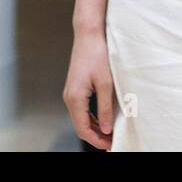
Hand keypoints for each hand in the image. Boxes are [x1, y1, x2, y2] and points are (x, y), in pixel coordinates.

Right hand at [63, 28, 114, 148]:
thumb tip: (106, 129)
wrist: (88, 35)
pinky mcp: (75, 88)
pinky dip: (91, 118)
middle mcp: (69, 98)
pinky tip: (103, 120)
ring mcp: (70, 93)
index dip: (97, 140)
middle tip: (112, 142)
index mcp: (75, 98)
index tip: (110, 146)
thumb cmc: (97, 55)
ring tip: (110, 134)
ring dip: (94, 128)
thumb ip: (105, 108)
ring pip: (81, 118)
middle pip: (80, 126)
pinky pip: (81, 109)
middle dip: (96, 136)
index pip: (83, 129)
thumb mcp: (106, 84)